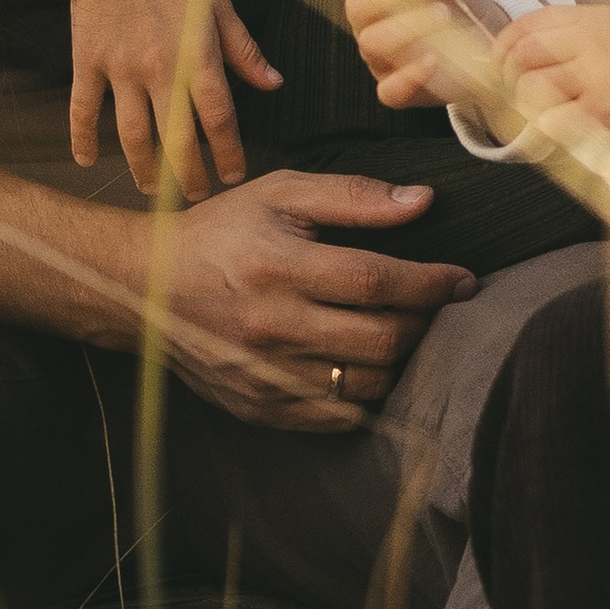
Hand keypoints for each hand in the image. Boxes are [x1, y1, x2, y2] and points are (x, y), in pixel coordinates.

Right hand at [67, 0, 280, 199]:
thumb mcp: (218, 4)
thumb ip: (243, 49)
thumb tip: (274, 84)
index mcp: (197, 54)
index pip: (218, 118)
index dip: (228, 152)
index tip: (233, 175)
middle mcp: (159, 68)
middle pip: (176, 137)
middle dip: (187, 175)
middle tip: (195, 197)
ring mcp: (120, 68)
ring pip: (131, 133)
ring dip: (142, 168)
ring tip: (150, 189)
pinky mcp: (87, 61)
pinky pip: (83, 108)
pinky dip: (81, 137)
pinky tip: (86, 160)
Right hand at [147, 170, 475, 428]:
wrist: (146, 289)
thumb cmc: (222, 232)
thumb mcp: (280, 194)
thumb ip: (352, 197)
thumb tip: (422, 202)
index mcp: (278, 267)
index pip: (377, 282)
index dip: (431, 282)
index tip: (463, 279)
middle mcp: (273, 327)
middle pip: (380, 340)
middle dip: (425, 322)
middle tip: (439, 305)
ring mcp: (266, 376)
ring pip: (367, 384)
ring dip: (401, 360)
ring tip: (405, 331)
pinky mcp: (262, 408)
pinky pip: (338, 414)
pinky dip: (367, 392)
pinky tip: (369, 363)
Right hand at [346, 0, 494, 109]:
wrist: (482, 42)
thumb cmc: (456, 2)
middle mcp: (371, 22)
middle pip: (358, 4)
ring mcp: (380, 58)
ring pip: (373, 42)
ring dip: (407, 26)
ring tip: (443, 14)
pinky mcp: (398, 90)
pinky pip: (389, 90)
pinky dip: (409, 76)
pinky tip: (433, 59)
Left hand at [492, 3, 609, 161]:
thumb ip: (572, 40)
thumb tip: (513, 53)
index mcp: (594, 19)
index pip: (526, 24)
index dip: (503, 47)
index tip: (500, 67)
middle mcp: (594, 39)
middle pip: (521, 53)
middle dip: (511, 79)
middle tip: (523, 97)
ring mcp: (599, 74)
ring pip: (530, 85)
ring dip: (532, 106)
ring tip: (552, 114)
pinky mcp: (604, 110)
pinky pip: (552, 118)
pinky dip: (554, 128)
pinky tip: (574, 129)